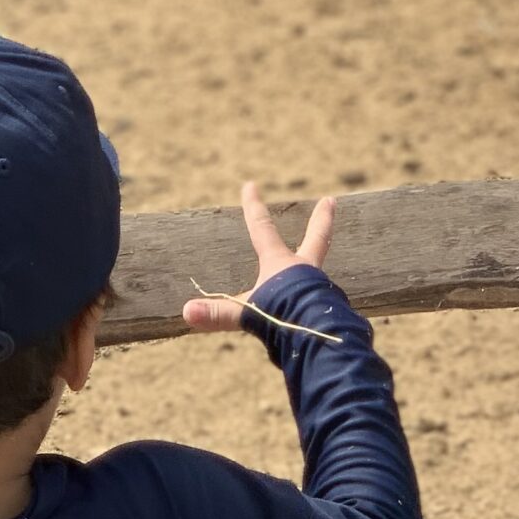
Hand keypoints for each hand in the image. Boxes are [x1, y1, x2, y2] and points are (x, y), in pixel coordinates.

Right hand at [182, 181, 335, 330]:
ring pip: (319, 269)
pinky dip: (321, 296)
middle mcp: (303, 269)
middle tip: (330, 200)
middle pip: (316, 237)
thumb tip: (187, 312)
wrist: (315, 333)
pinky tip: (322, 305)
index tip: (251, 185)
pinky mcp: (328, 307)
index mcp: (279, 263)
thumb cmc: (280, 315)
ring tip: (321, 256)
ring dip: (320, 259)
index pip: (262, 229)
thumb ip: (218, 313)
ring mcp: (318, 286)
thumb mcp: (245, 313)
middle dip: (322, 219)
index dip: (254, 207)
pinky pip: (323, 298)